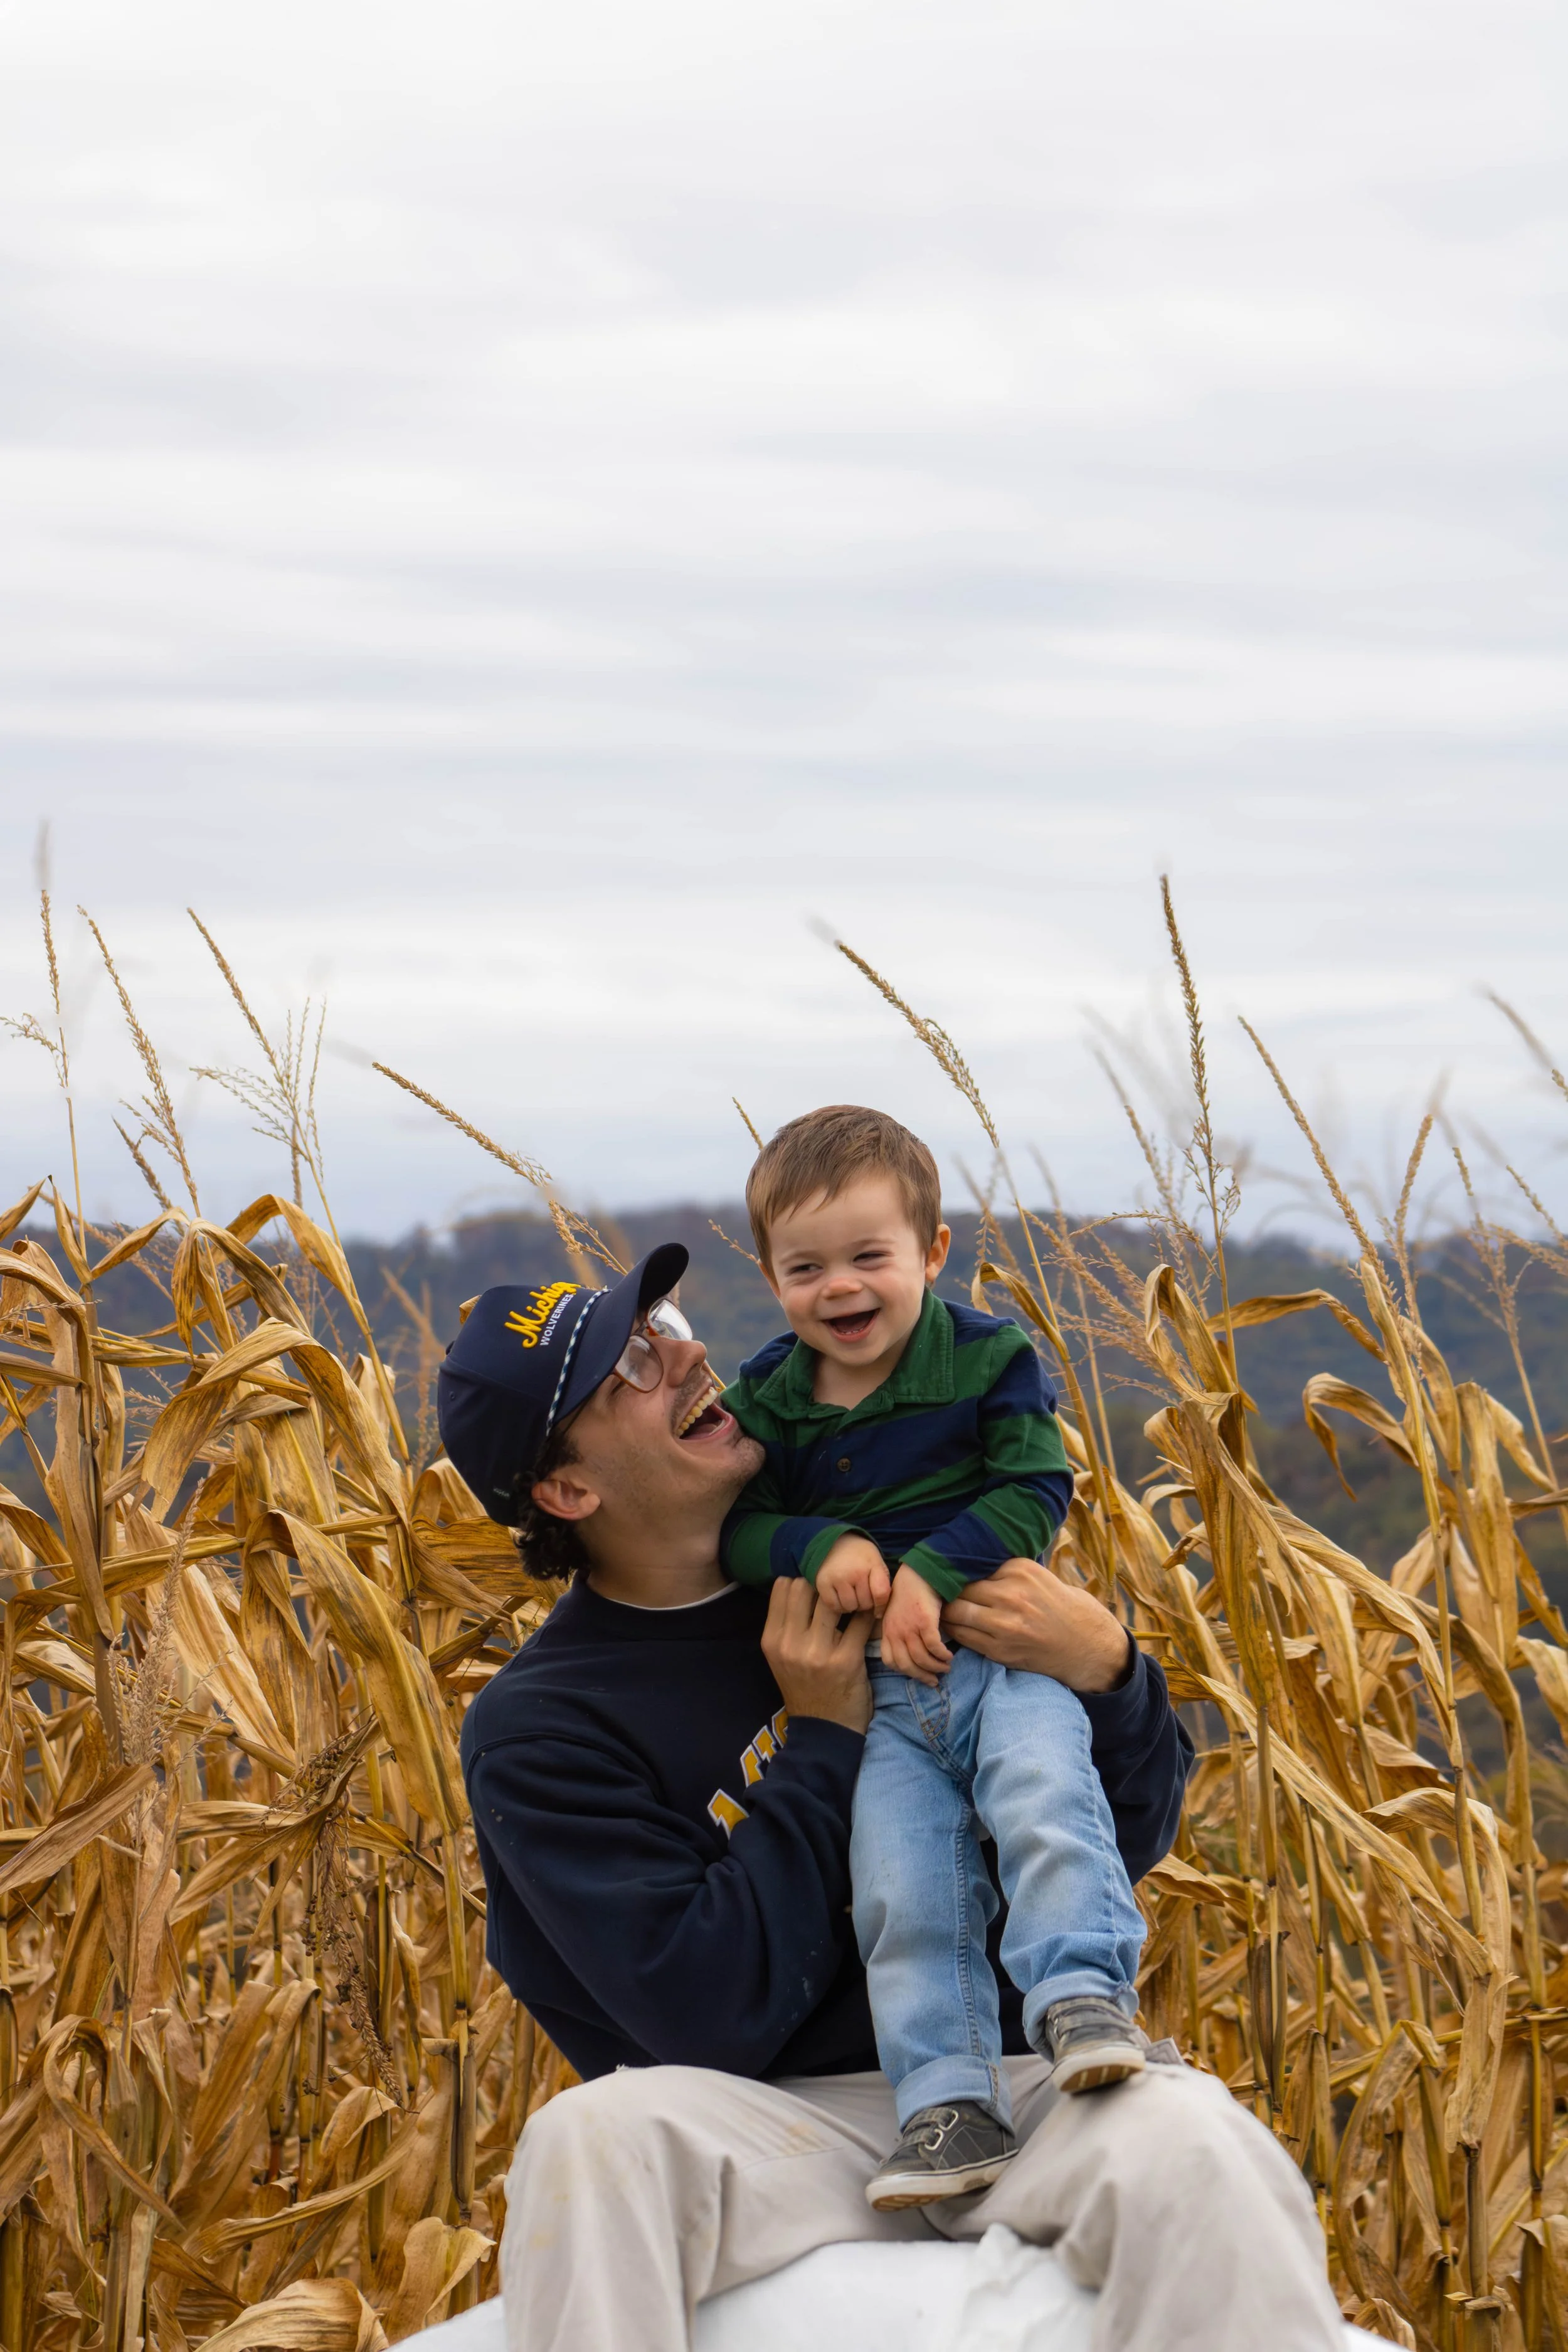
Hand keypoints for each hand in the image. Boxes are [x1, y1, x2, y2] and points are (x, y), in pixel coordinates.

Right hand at [762, 1576, 873, 1733]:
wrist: (824, 1730)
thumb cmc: (805, 1688)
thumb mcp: (783, 1658)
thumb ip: (788, 1624)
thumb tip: (802, 1582)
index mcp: (772, 1640)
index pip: (783, 1586)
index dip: (801, 1576)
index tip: (817, 1579)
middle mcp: (790, 1644)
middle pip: (804, 1586)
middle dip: (823, 1581)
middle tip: (838, 1583)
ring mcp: (817, 1653)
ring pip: (831, 1599)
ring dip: (847, 1594)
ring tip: (856, 1594)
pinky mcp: (846, 1660)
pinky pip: (860, 1621)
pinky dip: (869, 1614)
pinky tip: (872, 1613)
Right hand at [815, 1535, 890, 1615]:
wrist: (836, 1541)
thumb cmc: (860, 1556)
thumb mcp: (877, 1562)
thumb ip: (883, 1583)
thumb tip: (879, 1613)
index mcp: (872, 1564)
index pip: (881, 1593)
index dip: (881, 1605)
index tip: (879, 1608)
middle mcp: (854, 1571)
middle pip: (865, 1604)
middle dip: (865, 1602)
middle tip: (861, 1593)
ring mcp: (837, 1577)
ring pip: (850, 1607)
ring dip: (852, 1605)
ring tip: (851, 1594)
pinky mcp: (822, 1583)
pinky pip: (834, 1606)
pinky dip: (838, 1605)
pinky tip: (841, 1596)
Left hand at [880, 1564, 952, 1686]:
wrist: (918, 1573)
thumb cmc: (909, 1593)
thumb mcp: (895, 1614)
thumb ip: (897, 1631)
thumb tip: (909, 1649)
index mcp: (887, 1631)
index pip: (890, 1660)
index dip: (905, 1671)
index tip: (917, 1674)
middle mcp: (896, 1632)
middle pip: (907, 1665)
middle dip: (921, 1676)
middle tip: (934, 1681)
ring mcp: (910, 1628)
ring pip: (921, 1659)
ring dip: (935, 1667)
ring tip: (945, 1668)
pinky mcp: (925, 1622)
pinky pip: (934, 1647)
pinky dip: (942, 1655)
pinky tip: (948, 1655)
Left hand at [939, 1557, 1132, 1692]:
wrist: (1086, 1644)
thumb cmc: (1059, 1606)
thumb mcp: (1037, 1576)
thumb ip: (1005, 1572)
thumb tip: (966, 1565)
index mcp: (1020, 1570)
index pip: (973, 1567)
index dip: (957, 1573)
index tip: (946, 1575)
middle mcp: (1012, 1594)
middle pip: (961, 1589)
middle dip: (947, 1593)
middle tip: (937, 1595)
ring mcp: (1005, 1624)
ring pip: (956, 1613)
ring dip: (947, 1613)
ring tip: (942, 1612)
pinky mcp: (1001, 1650)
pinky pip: (964, 1638)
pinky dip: (955, 1632)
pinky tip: (954, 1629)